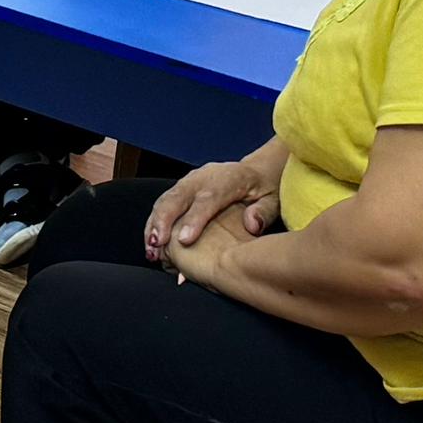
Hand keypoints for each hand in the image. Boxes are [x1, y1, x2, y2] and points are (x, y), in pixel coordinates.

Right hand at [145, 156, 275, 265]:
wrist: (256, 172)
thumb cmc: (265, 189)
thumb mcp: (272, 200)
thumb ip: (263, 212)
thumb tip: (251, 225)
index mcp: (229, 178)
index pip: (208, 198)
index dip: (194, 219)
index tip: (184, 240)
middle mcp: (204, 177)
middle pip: (178, 196)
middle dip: (164, 220)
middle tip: (156, 245)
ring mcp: (190, 182)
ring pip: (166, 200)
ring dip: (154, 225)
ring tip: (150, 250)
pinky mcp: (181, 189)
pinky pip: (163, 204)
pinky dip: (154, 225)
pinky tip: (151, 245)